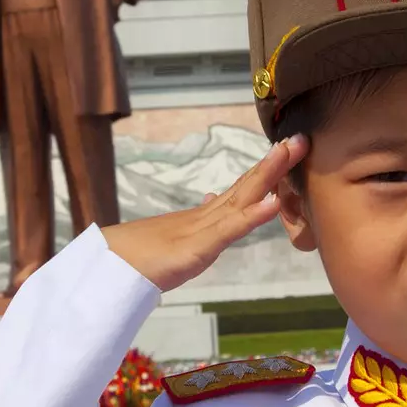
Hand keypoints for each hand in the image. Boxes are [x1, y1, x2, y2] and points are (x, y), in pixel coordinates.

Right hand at [104, 135, 305, 293]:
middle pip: (245, 184)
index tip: (288, 149)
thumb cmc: (137, 257)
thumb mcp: (176, 239)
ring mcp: (201, 230)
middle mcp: (205, 217)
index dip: (266, 169)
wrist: (106, 268)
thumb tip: (212, 197)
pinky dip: (252, 215)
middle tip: (301, 138)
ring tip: (290, 151)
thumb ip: (198, 222)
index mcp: (204, 217)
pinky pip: (228, 230)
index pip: (241, 189)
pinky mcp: (196, 249)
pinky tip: (272, 201)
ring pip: (240, 198)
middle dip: (275, 163)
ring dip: (268, 174)